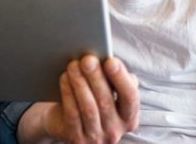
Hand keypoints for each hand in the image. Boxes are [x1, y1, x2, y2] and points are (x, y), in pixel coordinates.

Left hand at [18, 55, 138, 143]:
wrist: (64, 122)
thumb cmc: (91, 100)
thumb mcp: (106, 92)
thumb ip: (113, 80)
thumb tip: (110, 61)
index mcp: (128, 117)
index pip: (130, 98)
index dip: (121, 79)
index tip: (111, 61)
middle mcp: (115, 130)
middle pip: (106, 101)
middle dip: (96, 77)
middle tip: (87, 59)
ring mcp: (96, 137)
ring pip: (89, 108)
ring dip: (80, 83)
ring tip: (73, 65)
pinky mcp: (77, 138)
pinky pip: (72, 114)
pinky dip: (68, 94)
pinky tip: (64, 78)